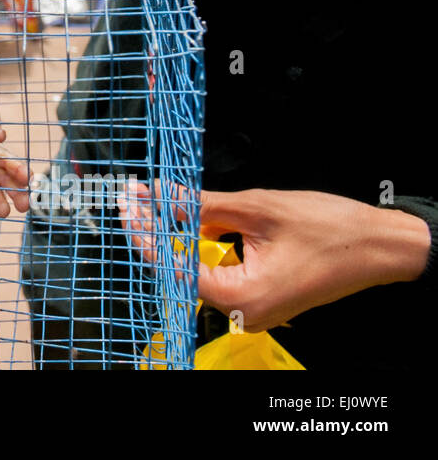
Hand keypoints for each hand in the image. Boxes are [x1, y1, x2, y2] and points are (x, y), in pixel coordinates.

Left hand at [120, 182, 431, 332]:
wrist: (381, 245)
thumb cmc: (332, 230)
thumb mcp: (257, 208)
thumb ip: (202, 204)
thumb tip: (160, 195)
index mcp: (242, 297)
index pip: (173, 264)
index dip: (145, 231)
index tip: (128, 203)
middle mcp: (244, 312)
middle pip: (181, 270)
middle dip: (156, 231)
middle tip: (134, 198)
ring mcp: (253, 308)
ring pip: (198, 270)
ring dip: (176, 237)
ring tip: (153, 206)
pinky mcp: (261, 298)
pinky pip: (219, 273)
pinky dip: (200, 246)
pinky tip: (186, 222)